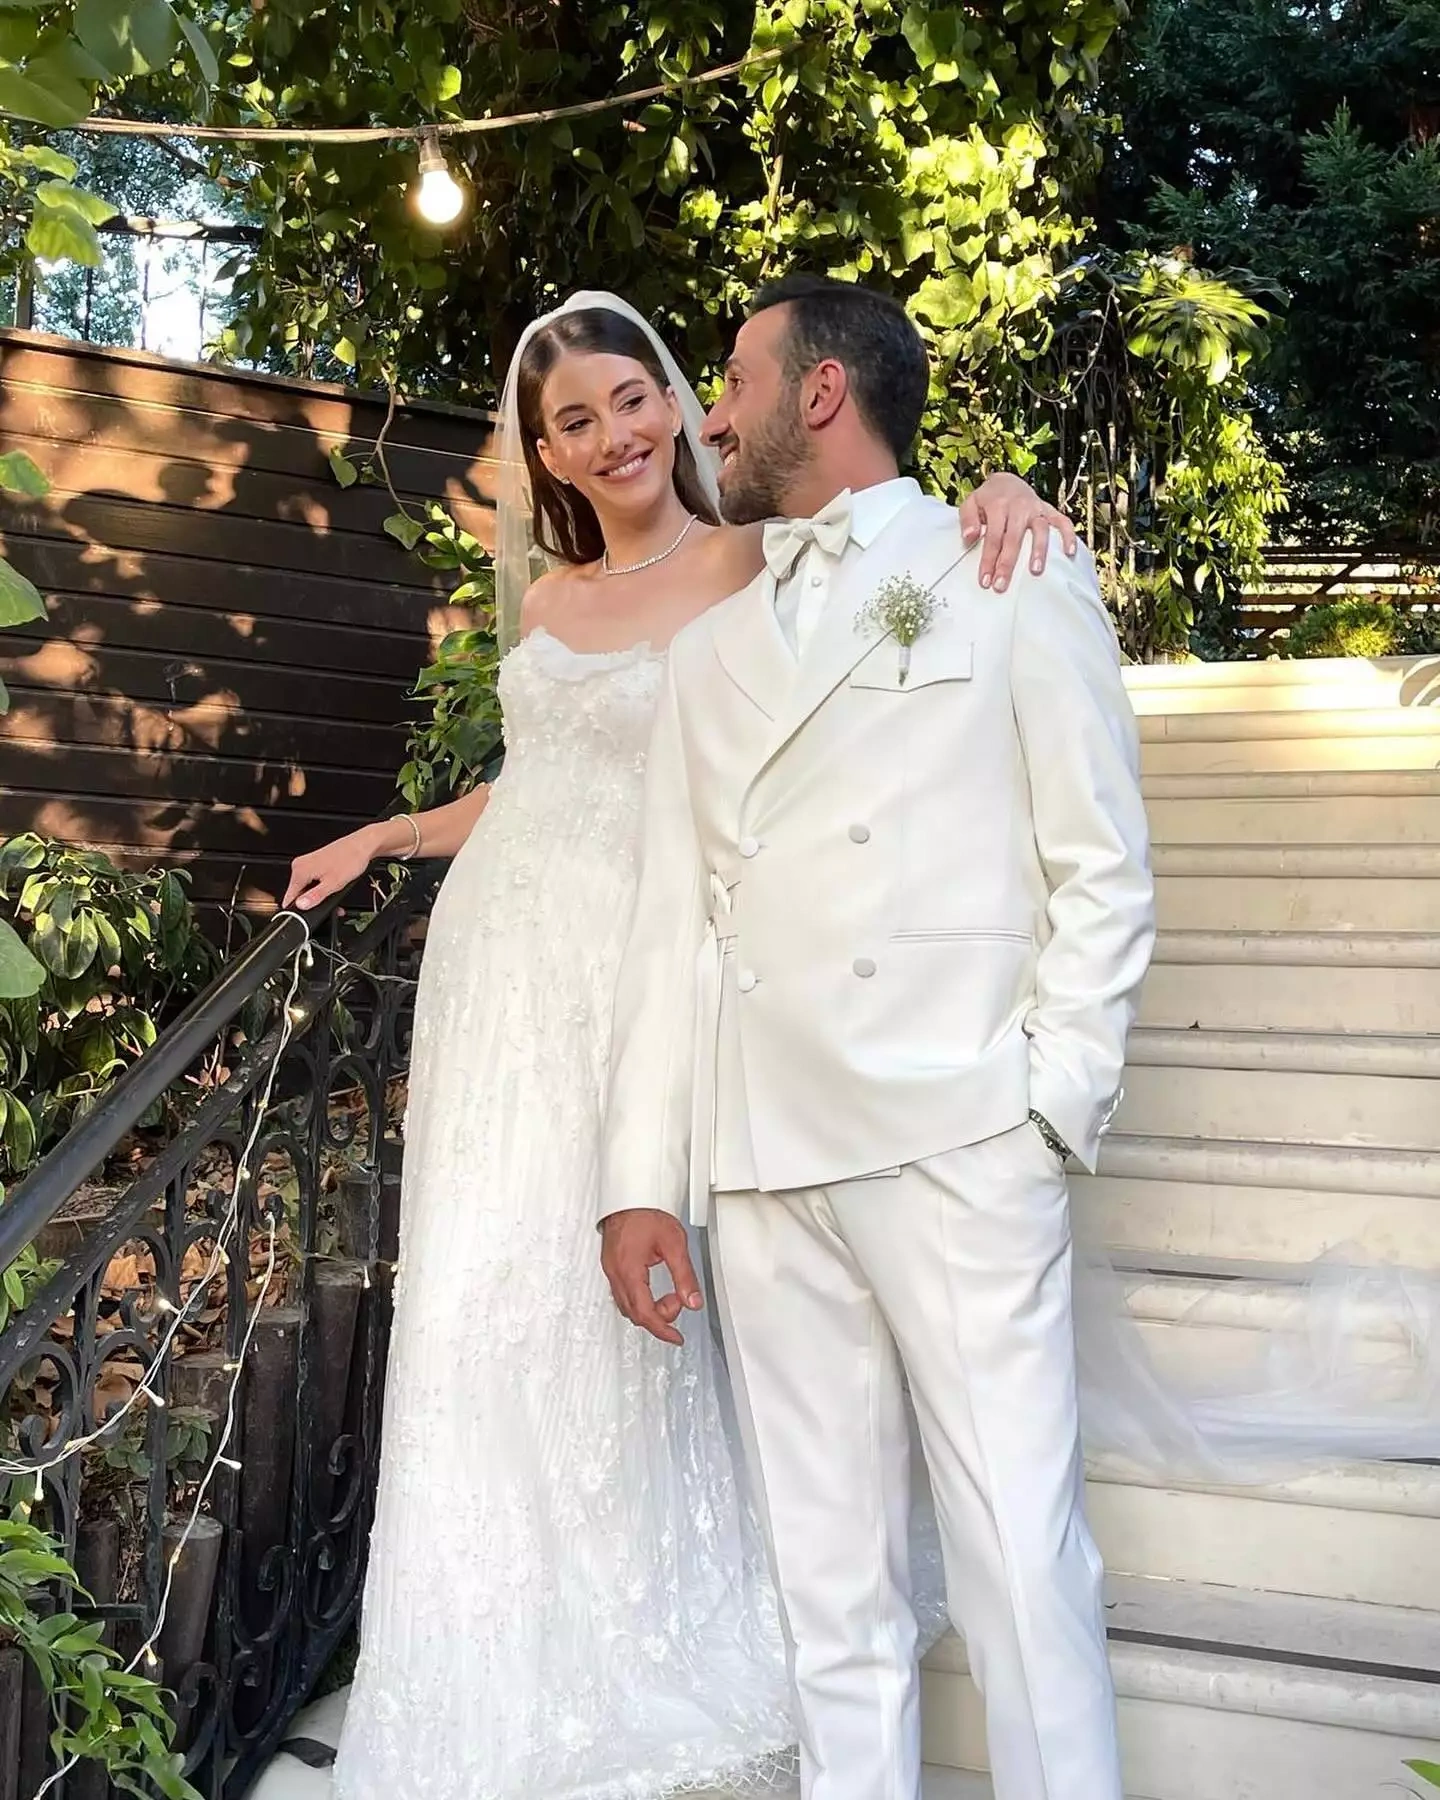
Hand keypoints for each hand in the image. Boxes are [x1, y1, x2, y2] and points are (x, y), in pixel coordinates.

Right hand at [282, 825, 381, 910]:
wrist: (363, 845)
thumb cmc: (351, 858)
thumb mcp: (333, 883)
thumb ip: (315, 896)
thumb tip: (301, 905)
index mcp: (300, 869)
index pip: (289, 896)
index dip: (299, 909)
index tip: (309, 914)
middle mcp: (301, 864)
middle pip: (299, 893)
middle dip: (313, 902)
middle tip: (330, 905)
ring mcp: (308, 863)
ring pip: (308, 887)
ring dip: (320, 895)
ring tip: (334, 892)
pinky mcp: (316, 863)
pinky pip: (314, 880)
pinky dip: (323, 886)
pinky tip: (334, 885)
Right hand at [600, 1208, 703, 1346]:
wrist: (630, 1194)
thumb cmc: (647, 1212)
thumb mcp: (674, 1243)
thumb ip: (684, 1276)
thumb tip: (693, 1301)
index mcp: (629, 1270)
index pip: (644, 1312)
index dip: (662, 1330)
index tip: (675, 1337)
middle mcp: (616, 1273)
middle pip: (634, 1313)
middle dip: (659, 1317)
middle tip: (678, 1304)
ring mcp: (611, 1269)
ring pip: (627, 1305)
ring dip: (649, 1309)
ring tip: (669, 1297)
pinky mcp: (611, 1264)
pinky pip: (622, 1293)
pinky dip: (639, 1300)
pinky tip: (652, 1292)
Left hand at [959, 472, 1077, 592]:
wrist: (1007, 481)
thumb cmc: (988, 498)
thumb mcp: (971, 503)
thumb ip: (967, 519)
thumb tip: (969, 537)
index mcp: (998, 505)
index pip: (993, 536)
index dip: (989, 559)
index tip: (985, 580)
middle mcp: (1019, 507)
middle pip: (1014, 538)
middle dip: (1007, 563)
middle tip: (1002, 585)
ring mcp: (1036, 509)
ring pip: (1040, 530)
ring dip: (1038, 551)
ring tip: (1035, 571)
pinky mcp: (1049, 511)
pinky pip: (1062, 522)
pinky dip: (1068, 535)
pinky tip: (1069, 552)